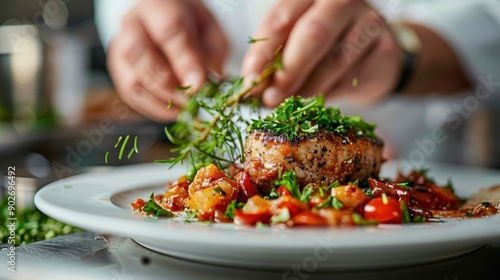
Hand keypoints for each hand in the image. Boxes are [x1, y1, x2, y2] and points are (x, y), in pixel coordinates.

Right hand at [108, 0, 227, 120]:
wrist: (166, 21)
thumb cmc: (191, 25)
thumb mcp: (210, 30)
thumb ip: (210, 52)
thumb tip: (202, 83)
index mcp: (158, 5)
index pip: (168, 31)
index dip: (185, 61)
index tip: (200, 84)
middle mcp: (132, 25)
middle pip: (139, 55)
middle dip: (169, 84)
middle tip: (192, 98)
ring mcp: (120, 49)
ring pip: (132, 81)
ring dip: (162, 102)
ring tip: (186, 108)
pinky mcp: (118, 71)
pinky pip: (131, 96)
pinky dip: (155, 109)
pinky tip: (174, 110)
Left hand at [242, 0, 400, 106]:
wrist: (375, 54)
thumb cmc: (327, 45)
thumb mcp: (295, 41)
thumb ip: (276, 57)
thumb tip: (253, 83)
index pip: (282, 18)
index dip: (263, 52)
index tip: (251, 79)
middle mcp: (343, 1)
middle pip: (313, 35)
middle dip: (288, 71)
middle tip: (270, 98)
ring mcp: (369, 23)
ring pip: (333, 61)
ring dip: (306, 89)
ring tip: (288, 106)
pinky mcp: (384, 51)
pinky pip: (351, 79)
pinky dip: (328, 94)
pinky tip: (314, 103)